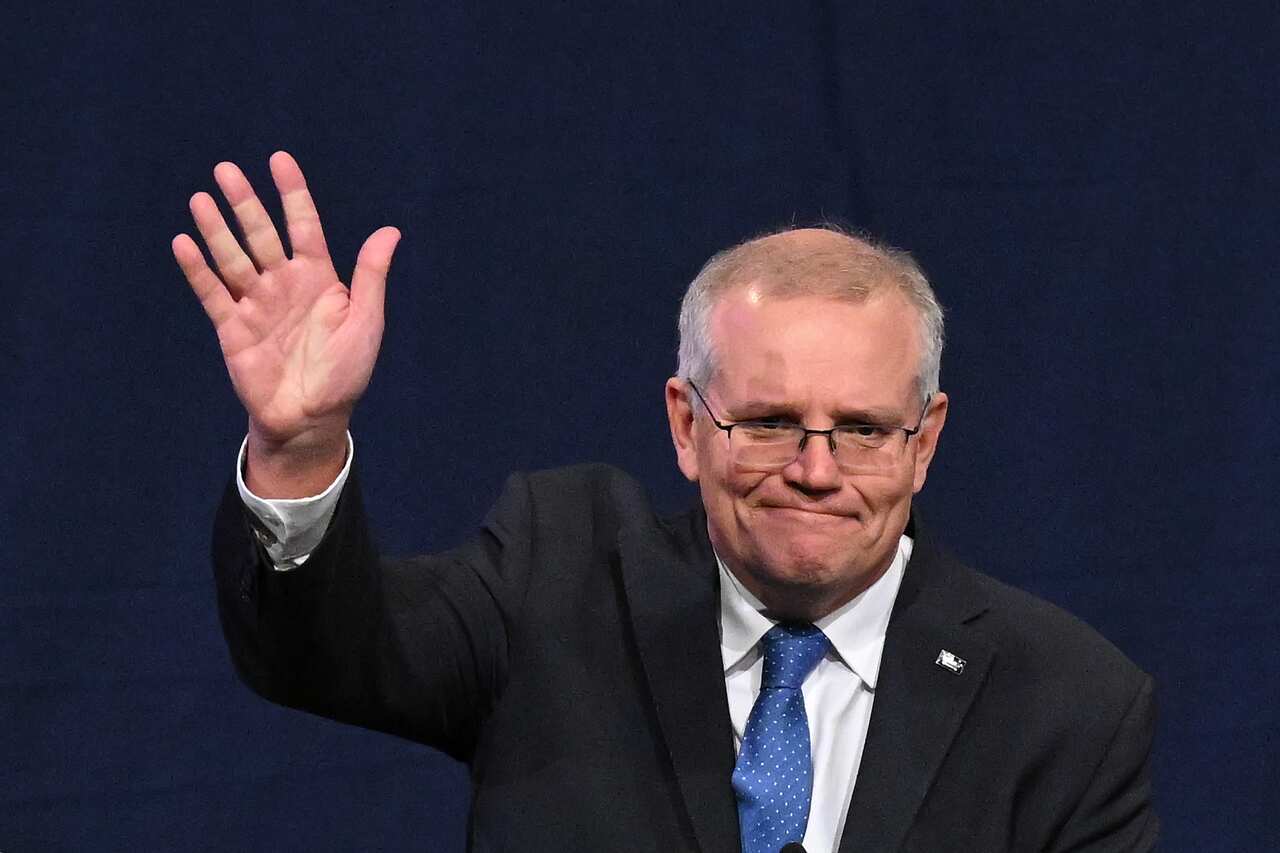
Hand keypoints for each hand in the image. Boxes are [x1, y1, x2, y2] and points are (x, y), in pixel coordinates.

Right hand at [174, 152, 399, 490]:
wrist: (311, 419)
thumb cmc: (345, 373)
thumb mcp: (365, 322)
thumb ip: (371, 276)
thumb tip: (391, 231)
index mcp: (319, 280)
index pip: (304, 226)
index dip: (293, 193)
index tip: (279, 159)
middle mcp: (284, 285)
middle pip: (261, 235)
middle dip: (244, 202)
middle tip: (226, 169)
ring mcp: (256, 304)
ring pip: (232, 257)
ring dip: (216, 228)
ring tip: (202, 198)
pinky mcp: (232, 328)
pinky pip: (212, 292)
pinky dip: (198, 269)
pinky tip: (183, 242)